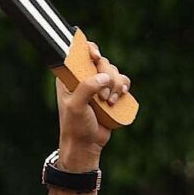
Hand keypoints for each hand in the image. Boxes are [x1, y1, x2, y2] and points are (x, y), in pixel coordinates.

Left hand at [55, 47, 126, 170]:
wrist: (86, 144)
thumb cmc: (75, 126)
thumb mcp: (76, 106)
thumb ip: (87, 89)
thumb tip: (104, 78)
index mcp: (69, 76)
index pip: (79, 53)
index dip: (90, 50)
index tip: (96, 58)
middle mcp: (84, 77)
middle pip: (102, 62)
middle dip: (107, 77)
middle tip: (103, 96)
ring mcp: (98, 85)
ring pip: (114, 72)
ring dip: (116, 85)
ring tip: (109, 102)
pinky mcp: (110, 93)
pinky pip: (122, 81)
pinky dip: (124, 87)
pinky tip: (120, 98)